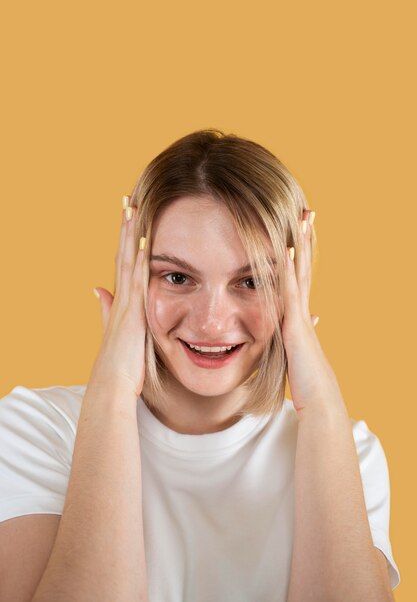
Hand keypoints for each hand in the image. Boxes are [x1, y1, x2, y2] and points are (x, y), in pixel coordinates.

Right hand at [89, 196, 146, 399]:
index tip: (129, 217)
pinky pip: (136, 278)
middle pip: (123, 254)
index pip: (124, 263)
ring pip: (128, 260)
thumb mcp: (114, 331)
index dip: (126, 240)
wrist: (112, 384)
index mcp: (121, 301)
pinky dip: (140, 257)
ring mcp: (126, 302)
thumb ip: (106, 309)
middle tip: (127, 199)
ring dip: (130, 233)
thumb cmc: (118, 364)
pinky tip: (144, 238)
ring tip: (132, 206)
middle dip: (125, 227)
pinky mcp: (132, 310)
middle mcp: (122, 297)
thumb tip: (97, 288)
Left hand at [281, 210, 344, 416]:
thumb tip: (305, 324)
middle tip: (309, 211)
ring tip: (304, 218)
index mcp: (299, 313)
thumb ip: (294, 335)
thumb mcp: (294, 351)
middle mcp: (302, 308)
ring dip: (302, 245)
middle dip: (307, 238)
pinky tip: (288, 248)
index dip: (302, 252)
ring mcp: (300, 313)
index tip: (300, 229)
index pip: (300, 276)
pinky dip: (289, 269)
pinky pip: (290, 289)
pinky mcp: (295, 322)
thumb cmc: (306, 378)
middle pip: (305, 265)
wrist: (320, 396)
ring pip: (301, 271)